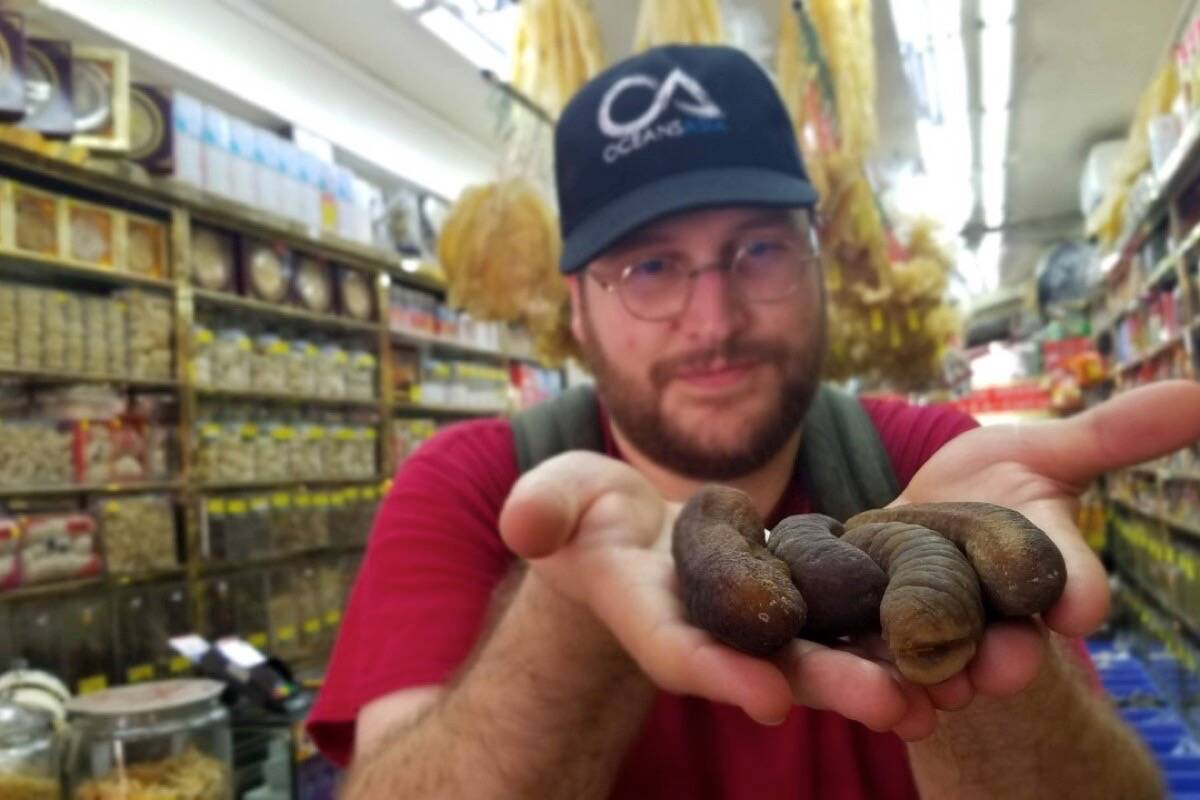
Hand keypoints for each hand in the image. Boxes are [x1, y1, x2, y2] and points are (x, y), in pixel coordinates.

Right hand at [499, 452, 932, 735]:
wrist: (625, 527)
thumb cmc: (583, 511)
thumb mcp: (557, 497)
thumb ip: (545, 507)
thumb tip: (524, 523)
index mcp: (648, 611)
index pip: (678, 650)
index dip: (719, 673)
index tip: (764, 696)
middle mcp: (712, 629)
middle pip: (771, 665)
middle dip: (831, 685)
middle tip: (898, 704)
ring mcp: (758, 618)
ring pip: (824, 650)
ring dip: (885, 671)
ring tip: (953, 689)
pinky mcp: (796, 596)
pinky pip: (848, 613)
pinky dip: (896, 628)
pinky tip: (957, 637)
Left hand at [893, 379, 1199, 707]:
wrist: (920, 516)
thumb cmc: (993, 483)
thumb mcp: (1046, 451)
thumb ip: (1113, 434)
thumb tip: (1199, 393)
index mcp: (1043, 566)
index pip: (1076, 584)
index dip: (1080, 593)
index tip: (1079, 609)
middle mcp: (998, 612)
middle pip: (1012, 644)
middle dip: (1007, 657)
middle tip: (1001, 669)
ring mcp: (942, 630)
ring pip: (947, 665)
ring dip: (941, 677)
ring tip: (934, 687)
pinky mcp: (883, 635)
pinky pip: (884, 667)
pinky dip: (879, 679)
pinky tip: (865, 687)